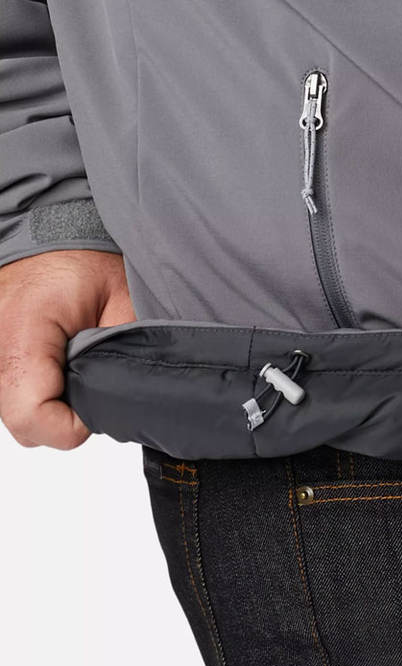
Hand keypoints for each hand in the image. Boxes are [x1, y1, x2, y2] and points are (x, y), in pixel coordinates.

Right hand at [0, 250, 135, 449]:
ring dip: (52, 404)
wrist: (55, 239)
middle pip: (24, 426)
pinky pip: (13, 397)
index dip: (74, 424)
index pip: (32, 416)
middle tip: (95, 375)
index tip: (101, 397)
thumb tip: (123, 402)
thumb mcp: (124, 303)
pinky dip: (40, 392)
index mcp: (23, 334)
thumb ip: (122, 355)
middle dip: (66, 415)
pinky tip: (61, 368)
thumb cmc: (89, 264)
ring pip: (18, 417)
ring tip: (78, 365)